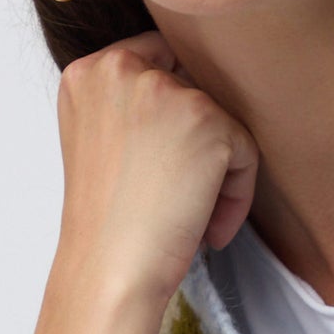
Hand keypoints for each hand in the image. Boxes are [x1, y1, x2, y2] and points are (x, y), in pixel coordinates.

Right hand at [50, 29, 258, 315]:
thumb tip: (201, 97)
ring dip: (219, 173)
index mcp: (88, 72)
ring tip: (191, 217)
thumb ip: (134, 106)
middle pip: (196, 88)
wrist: (110, 273)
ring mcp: (163, 88)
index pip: (160, 60)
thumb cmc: (110, 226)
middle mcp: (120, 67)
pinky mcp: (205, 118)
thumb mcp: (102, 143)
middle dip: (199, 145)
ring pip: (222, 120)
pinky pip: (245, 149)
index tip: (167, 165)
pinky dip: (237, 195)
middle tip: (178, 197)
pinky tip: (207, 228)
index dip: (176, 115)